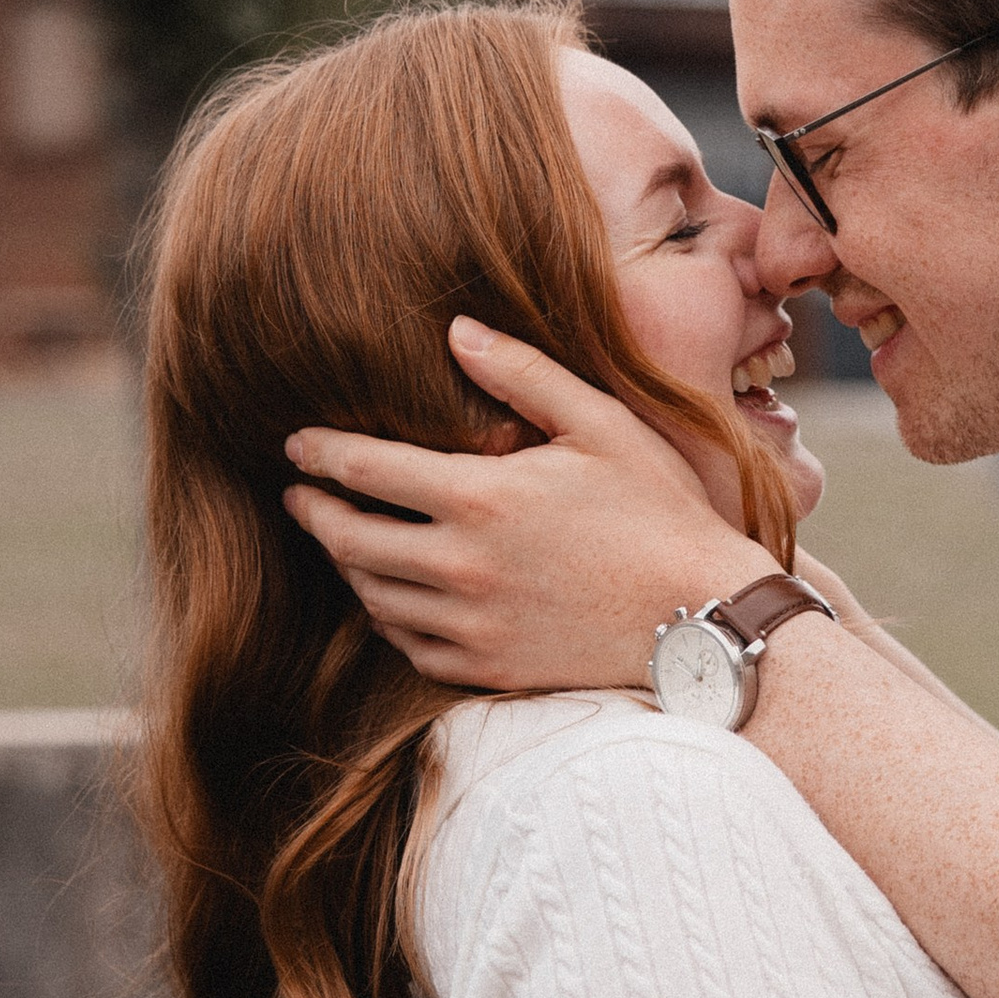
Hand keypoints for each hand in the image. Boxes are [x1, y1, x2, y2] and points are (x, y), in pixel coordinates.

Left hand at [283, 319, 776, 691]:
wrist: (702, 615)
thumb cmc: (660, 511)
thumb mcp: (601, 423)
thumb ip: (523, 374)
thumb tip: (456, 329)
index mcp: (480, 498)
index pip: (365, 470)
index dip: (319, 453)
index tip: (296, 444)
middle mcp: (460, 567)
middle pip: (350, 539)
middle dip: (314, 512)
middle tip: (298, 495)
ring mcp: (470, 625)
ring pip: (372, 597)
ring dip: (347, 565)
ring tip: (341, 540)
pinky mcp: (488, 668)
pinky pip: (409, 646)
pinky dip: (387, 619)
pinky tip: (391, 599)